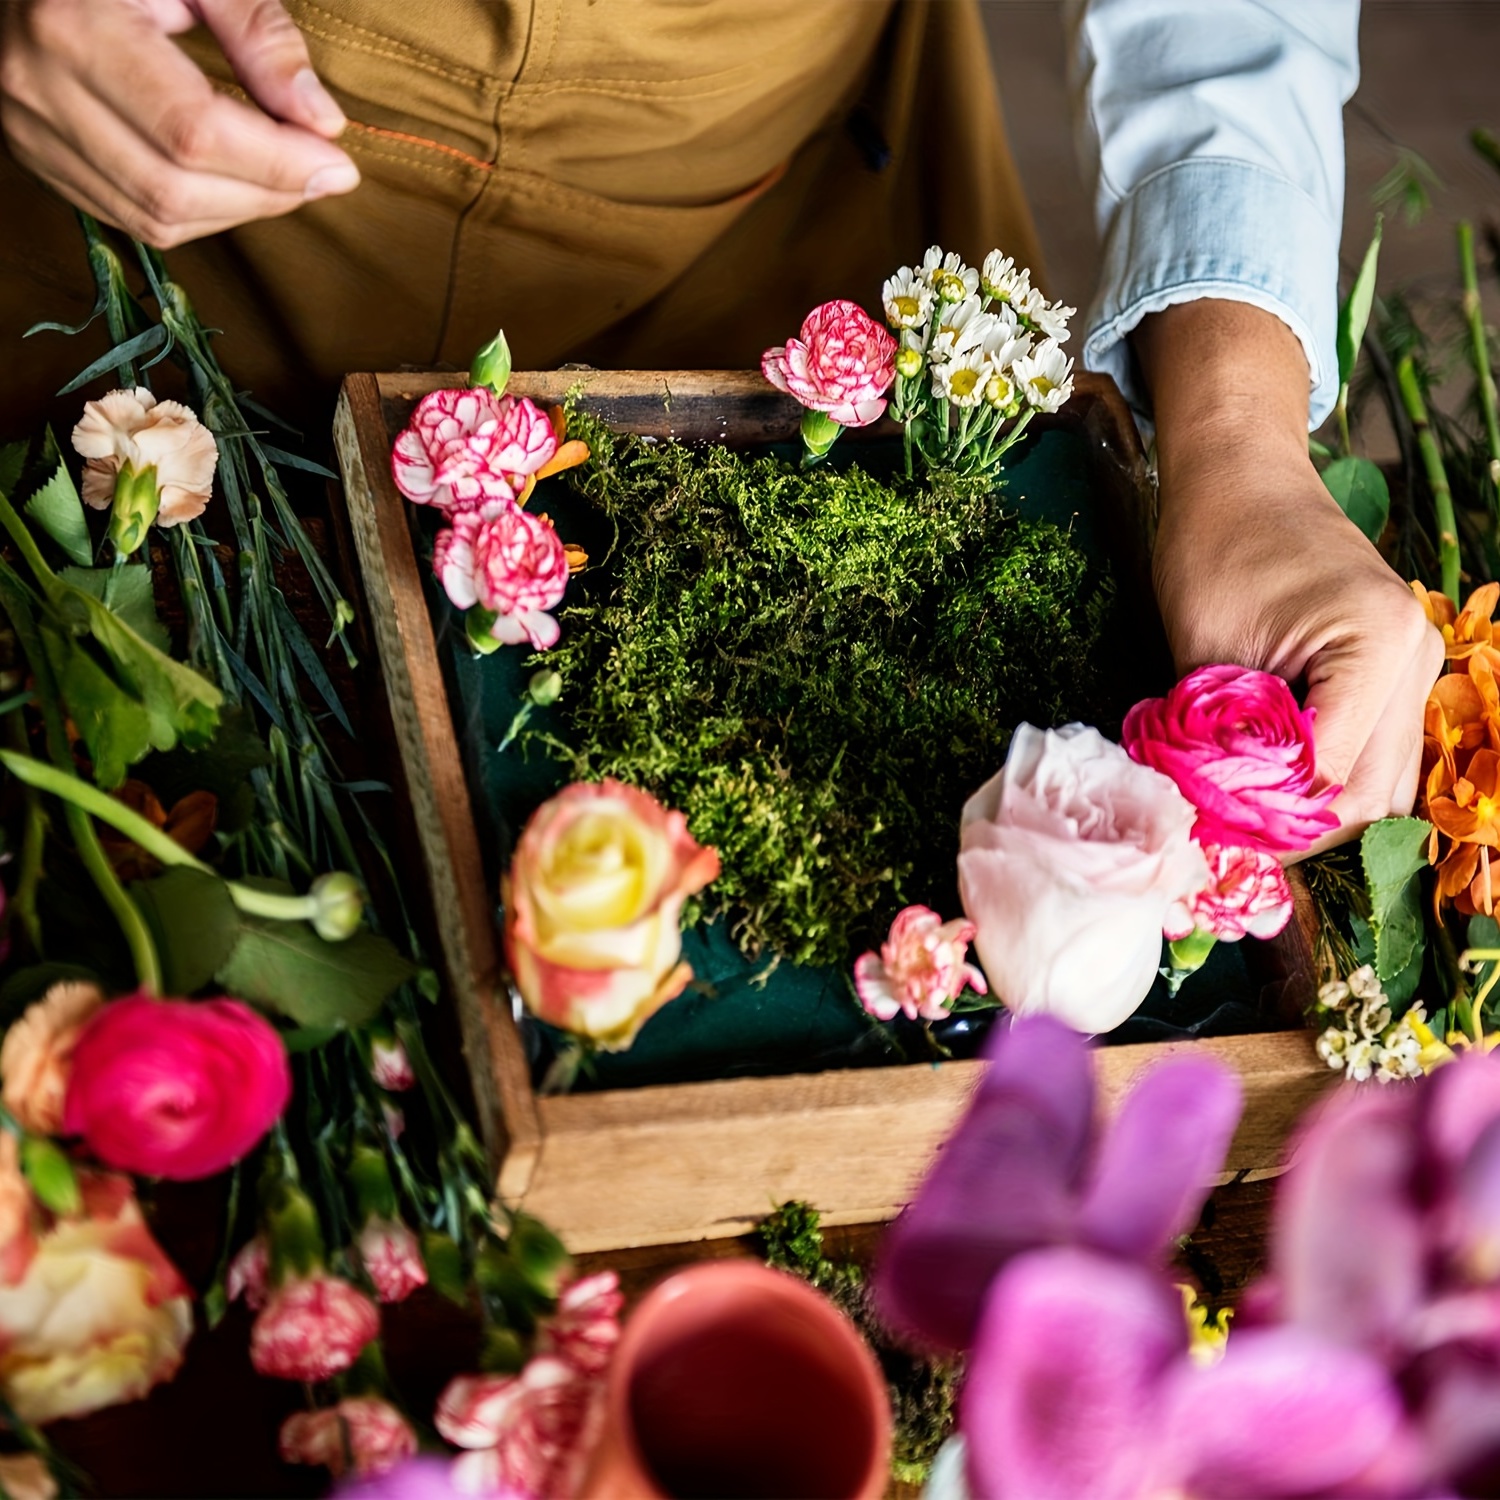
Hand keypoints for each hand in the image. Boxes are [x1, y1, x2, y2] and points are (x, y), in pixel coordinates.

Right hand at [1, 0, 359, 248]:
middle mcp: (38, 90)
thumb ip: (258, 33)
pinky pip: (132, 217)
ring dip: (237, 210)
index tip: (337, 164)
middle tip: (321, 173)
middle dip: (266, 193)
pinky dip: (198, 214)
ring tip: (283, 177)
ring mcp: (30, 132)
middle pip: (176, 188)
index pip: (193, 132)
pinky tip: (233, 184)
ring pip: (157, 217)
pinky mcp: (37, 159)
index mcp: (71, 27)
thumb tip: (322, 121)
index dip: (276, 161)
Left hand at [1136, 300, 1442, 847]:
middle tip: (1227, 847)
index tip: (1212, 839)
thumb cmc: (1213, 545)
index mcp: (1376, 643)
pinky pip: (1378, 757)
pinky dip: (1330, 786)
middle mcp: (1416, 659)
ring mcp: (1416, 669)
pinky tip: (1275, 795)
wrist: (1241, 479)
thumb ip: (1222, 739)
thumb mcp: (1205, 650)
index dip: (1272, 823)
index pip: (1333, 777)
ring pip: (1386, 788)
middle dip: (1299, 833)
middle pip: (1373, 796)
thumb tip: (1214, 820)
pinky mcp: (1397, 677)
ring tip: (1249, 827)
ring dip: (1319, 819)